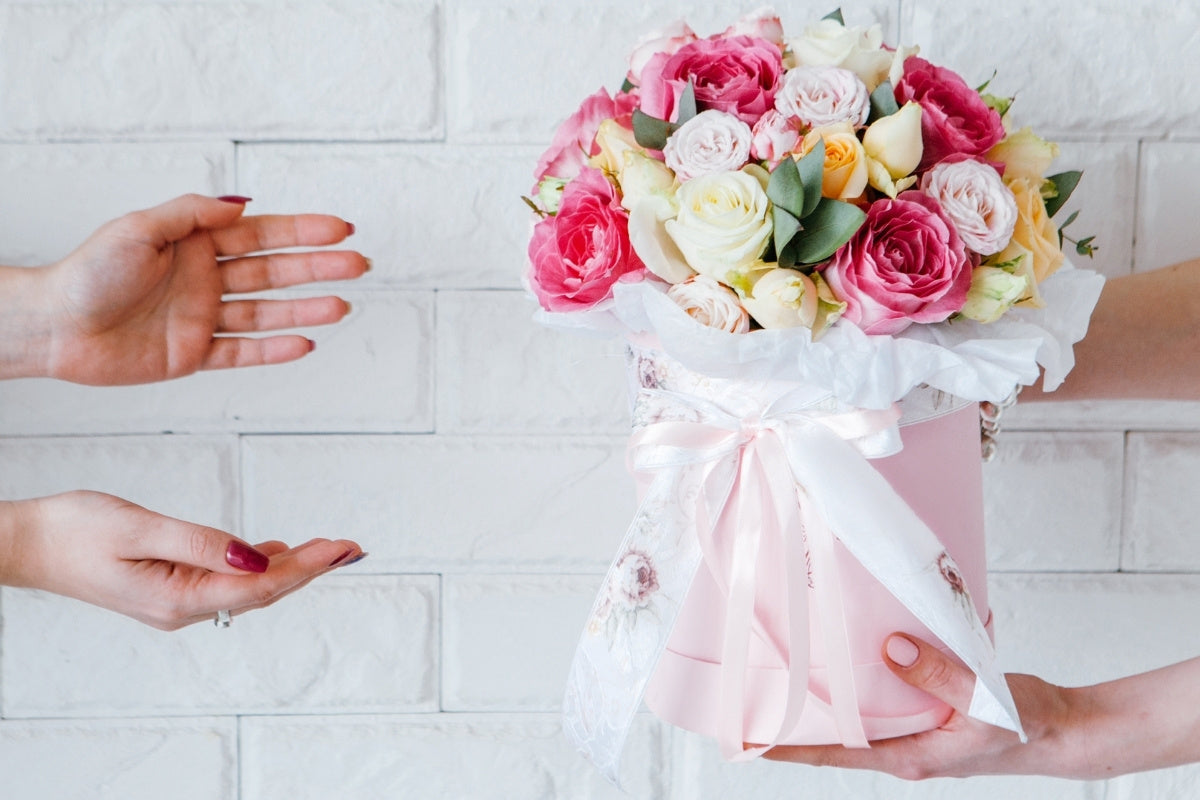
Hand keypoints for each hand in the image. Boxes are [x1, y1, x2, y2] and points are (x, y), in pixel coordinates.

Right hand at [1, 491, 362, 629]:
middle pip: (262, 591)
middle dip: (310, 569)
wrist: (24, 545)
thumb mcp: (140, 527)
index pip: (260, 585)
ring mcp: (175, 601)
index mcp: (178, 597)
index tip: (342, 548)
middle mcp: (182, 608)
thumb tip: (255, 557)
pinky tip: (276, 551)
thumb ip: (200, 543)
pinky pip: (224, 581)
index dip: (306, 566)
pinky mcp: (168, 588)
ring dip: (289, 568)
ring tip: (330, 549)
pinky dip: (256, 565)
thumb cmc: (74, 531)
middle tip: (352, 548)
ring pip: (246, 587)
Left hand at [26, 194, 367, 384]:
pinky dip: (273, 350)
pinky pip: (242, 353)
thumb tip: (243, 204)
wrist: (55, 326)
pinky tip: (305, 343)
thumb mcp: (139, 228)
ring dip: (304, 310)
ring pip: (266, 313)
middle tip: (358, 265)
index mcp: (195, 245)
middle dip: (318, 268)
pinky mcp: (195, 354)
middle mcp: (205, 280)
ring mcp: (204, 318)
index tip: (341, 228)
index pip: (262, 235)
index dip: (303, 231)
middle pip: (274, 273)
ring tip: (341, 306)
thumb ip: (192, 215)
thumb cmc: (87, 273)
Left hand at [763, 634, 1085, 778]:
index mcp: (910, 756)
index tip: (749, 739)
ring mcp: (915, 731)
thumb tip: (890, 648)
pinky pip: (883, 698)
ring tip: (786, 673)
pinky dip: (862, 681)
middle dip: (798, 720)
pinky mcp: (927, 712)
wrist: (1062, 729)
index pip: (836, 754)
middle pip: (838, 737)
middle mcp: (904, 747)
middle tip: (754, 695)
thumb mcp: (984, 702)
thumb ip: (939, 676)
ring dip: (828, 698)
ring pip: (859, 716)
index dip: (791, 747)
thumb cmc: (1027, 727)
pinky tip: (847, 655)